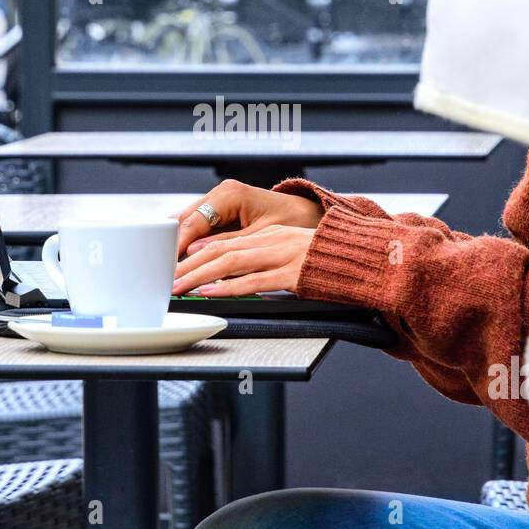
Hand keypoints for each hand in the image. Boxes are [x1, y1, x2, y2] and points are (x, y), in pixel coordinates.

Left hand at [172, 225, 315, 296]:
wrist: (362, 259)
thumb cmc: (325, 262)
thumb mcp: (289, 253)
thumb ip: (261, 259)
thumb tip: (226, 273)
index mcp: (269, 235)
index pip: (222, 242)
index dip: (194, 255)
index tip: (173, 267)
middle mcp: (272, 241)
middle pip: (219, 251)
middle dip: (188, 267)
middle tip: (165, 279)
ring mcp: (282, 256)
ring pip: (230, 263)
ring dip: (199, 276)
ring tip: (178, 287)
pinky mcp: (293, 274)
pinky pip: (254, 281)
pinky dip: (228, 287)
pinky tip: (210, 293)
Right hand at [174, 179, 322, 257]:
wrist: (306, 213)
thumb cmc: (291, 221)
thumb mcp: (259, 237)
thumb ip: (226, 244)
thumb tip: (195, 254)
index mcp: (230, 195)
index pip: (193, 222)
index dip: (176, 245)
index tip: (167, 265)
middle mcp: (220, 192)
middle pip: (184, 220)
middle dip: (172, 245)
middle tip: (162, 270)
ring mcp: (218, 199)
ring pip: (187, 222)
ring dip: (178, 244)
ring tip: (168, 268)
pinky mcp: (219, 209)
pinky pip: (197, 225)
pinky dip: (189, 241)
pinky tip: (182, 258)